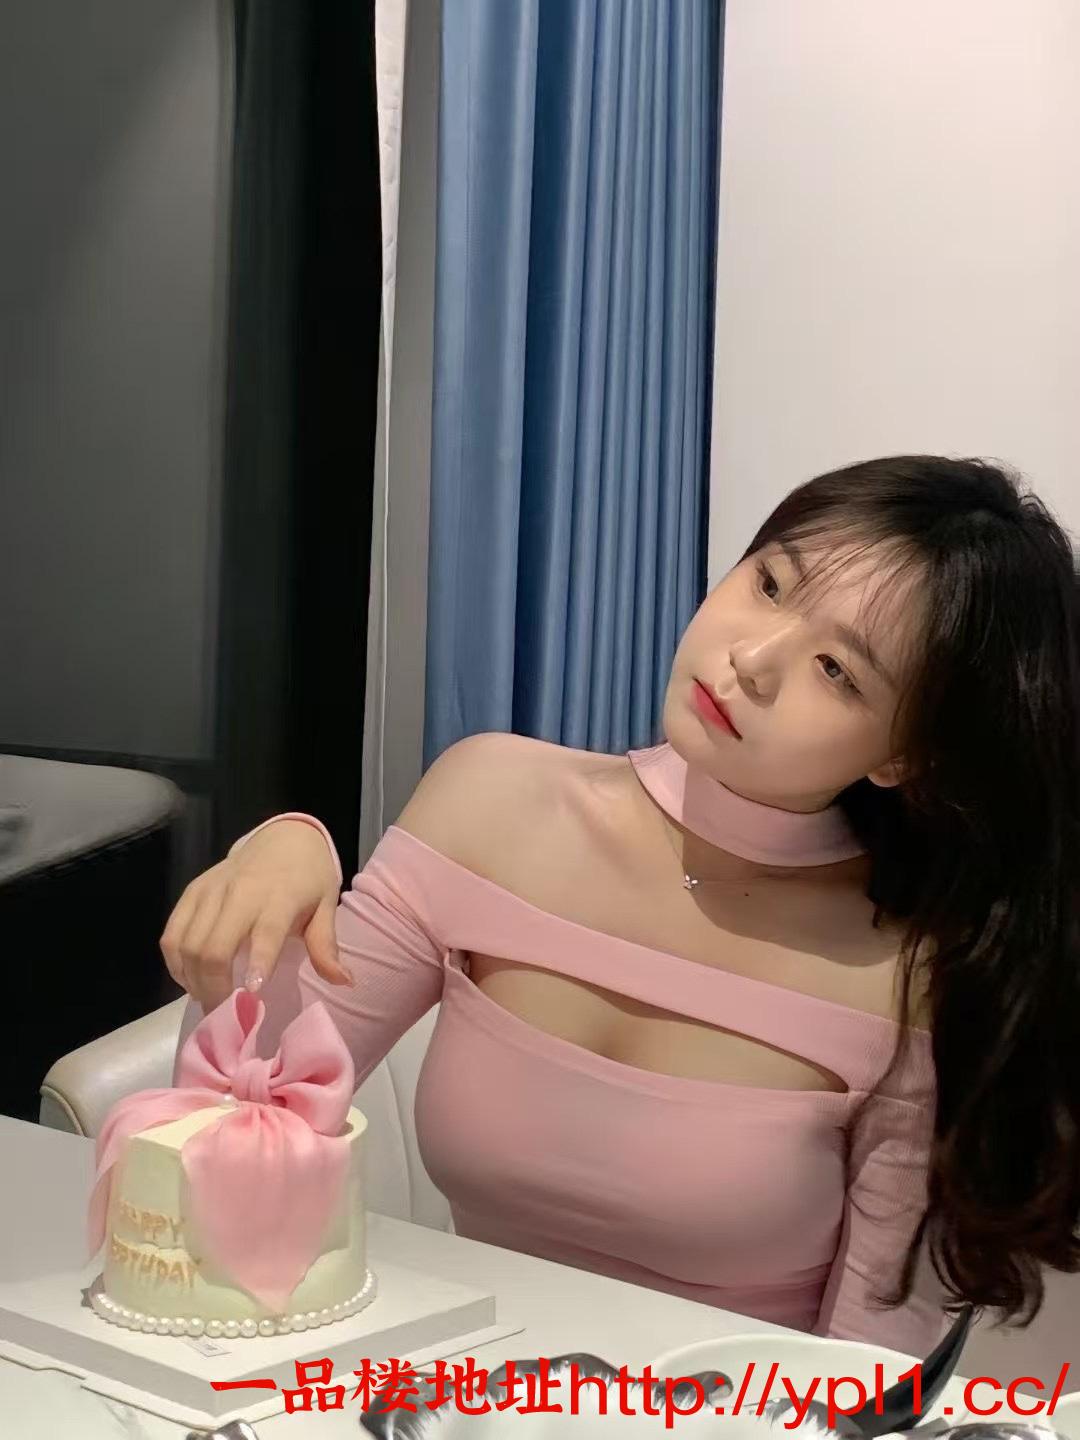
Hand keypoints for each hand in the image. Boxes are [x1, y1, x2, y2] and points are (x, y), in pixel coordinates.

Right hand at [160, 820, 349, 1010]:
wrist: (283, 836)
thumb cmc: (308, 877)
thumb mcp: (326, 906)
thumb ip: (326, 946)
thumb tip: (345, 982)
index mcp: (280, 896)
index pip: (265, 931)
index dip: (257, 963)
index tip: (251, 994)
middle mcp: (241, 892)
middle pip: (214, 946)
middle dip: (214, 987)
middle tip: (223, 1015)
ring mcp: (211, 890)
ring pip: (187, 944)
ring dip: (193, 980)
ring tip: (207, 1000)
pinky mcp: (192, 891)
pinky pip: (172, 933)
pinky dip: (176, 963)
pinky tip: (190, 980)